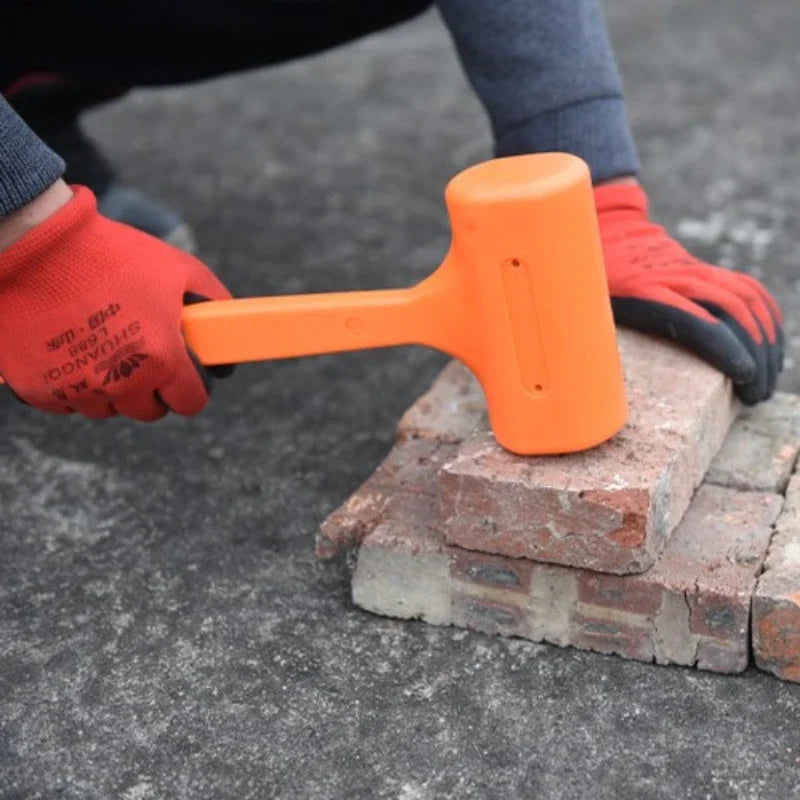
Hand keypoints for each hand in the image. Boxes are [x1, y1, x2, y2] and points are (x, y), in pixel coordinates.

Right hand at [0, 182, 232, 419]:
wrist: (37, 244)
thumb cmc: (111, 255)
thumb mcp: (178, 270)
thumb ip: (211, 300)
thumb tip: (224, 322)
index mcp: (161, 360)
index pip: (190, 403)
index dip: (190, 388)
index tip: (184, 378)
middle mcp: (122, 383)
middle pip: (148, 410)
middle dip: (150, 387)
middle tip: (141, 355)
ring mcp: (79, 389)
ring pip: (107, 408)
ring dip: (110, 387)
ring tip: (102, 344)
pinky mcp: (42, 390)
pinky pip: (67, 401)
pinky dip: (71, 383)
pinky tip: (70, 349)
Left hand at [595, 182, 782, 404]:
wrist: (608, 232)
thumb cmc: (590, 281)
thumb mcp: (582, 307)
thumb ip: (586, 335)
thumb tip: (585, 378)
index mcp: (643, 291)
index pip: (694, 320)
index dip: (725, 348)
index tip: (743, 376)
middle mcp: (676, 279)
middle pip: (731, 312)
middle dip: (753, 355)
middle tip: (756, 393)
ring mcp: (696, 272)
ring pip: (746, 300)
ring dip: (765, 339)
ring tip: (768, 378)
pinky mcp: (707, 271)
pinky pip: (747, 288)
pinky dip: (766, 315)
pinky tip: (773, 343)